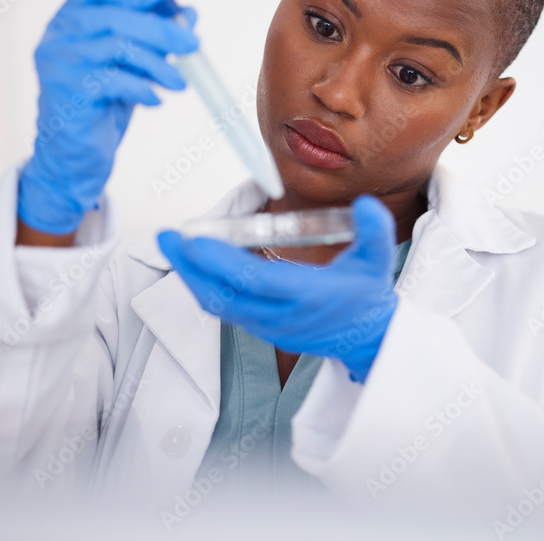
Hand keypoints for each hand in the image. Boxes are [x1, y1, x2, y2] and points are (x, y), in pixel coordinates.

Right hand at [18, 0, 198, 233]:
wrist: (74, 156)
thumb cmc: (101, 107)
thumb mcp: (130, 66)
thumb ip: (153, 38)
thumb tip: (189, 14)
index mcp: (68, 22)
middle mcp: (58, 37)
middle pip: (115, 16)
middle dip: (161, 28)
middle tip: (192, 44)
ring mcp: (59, 63)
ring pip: (117, 46)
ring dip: (157, 63)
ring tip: (180, 82)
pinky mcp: (67, 92)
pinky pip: (114, 81)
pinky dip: (142, 88)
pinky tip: (155, 100)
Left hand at [157, 195, 399, 382]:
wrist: (368, 339)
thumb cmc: (367, 294)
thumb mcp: (377, 260)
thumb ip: (374, 230)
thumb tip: (366, 203)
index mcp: (306, 295)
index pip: (255, 280)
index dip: (222, 262)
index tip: (196, 240)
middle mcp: (281, 314)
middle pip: (225, 294)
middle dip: (191, 266)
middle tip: (166, 236)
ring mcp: (268, 325)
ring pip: (219, 304)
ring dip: (191, 276)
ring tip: (171, 246)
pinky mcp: (261, 327)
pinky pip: (224, 309)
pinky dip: (203, 286)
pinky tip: (191, 264)